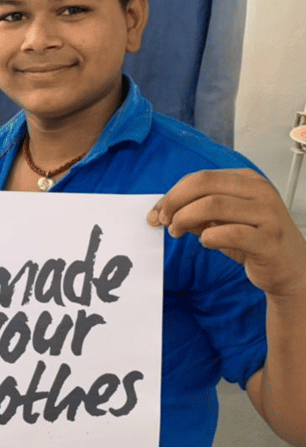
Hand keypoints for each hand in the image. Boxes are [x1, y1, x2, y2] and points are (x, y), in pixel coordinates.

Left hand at [146, 168, 305, 298]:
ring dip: (185, 219)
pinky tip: (205, 242)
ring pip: (213, 205)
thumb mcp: (221, 222)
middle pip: (203, 185)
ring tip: (177, 232)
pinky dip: (209, 237)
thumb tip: (162, 212)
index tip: (156, 212)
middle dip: (174, 202)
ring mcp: (267, 214)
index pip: (200, 178)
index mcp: (247, 180)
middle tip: (163, 221)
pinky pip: (230, 233)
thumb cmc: (253, 241)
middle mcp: (260, 191)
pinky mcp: (270, 240)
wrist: (291, 268)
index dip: (172, 194)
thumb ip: (195, 213)